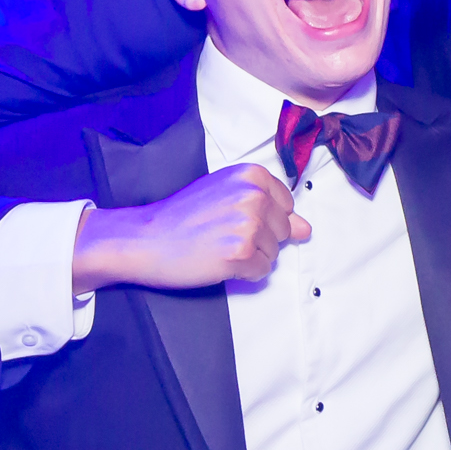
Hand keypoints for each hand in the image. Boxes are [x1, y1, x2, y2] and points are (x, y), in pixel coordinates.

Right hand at [72, 165, 306, 291]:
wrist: (144, 238)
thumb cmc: (181, 216)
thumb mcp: (225, 197)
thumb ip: (268, 207)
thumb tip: (306, 229)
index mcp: (252, 176)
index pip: (287, 205)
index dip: (264, 218)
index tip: (234, 218)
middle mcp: (254, 196)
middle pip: (284, 230)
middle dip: (259, 239)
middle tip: (221, 234)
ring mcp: (249, 225)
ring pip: (274, 253)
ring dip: (251, 256)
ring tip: (218, 247)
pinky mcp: (240, 254)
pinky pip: (262, 272)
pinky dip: (244, 273)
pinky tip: (219, 262)